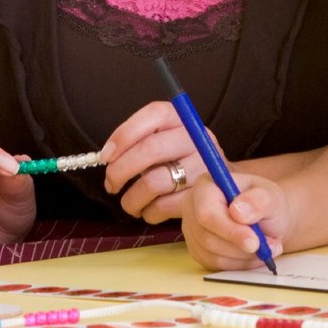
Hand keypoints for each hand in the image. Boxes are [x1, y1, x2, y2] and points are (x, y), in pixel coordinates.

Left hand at [100, 100, 211, 223]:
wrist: (222, 184)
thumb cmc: (180, 161)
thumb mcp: (165, 140)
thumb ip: (139, 140)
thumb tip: (107, 156)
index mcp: (183, 119)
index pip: (154, 114)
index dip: (124, 134)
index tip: (105, 156)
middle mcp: (196, 138)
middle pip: (150, 149)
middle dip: (120, 171)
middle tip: (111, 184)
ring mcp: (203, 167)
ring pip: (152, 183)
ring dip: (131, 199)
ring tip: (129, 203)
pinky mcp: (202, 196)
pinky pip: (163, 207)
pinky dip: (149, 212)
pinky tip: (150, 209)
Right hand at [180, 172, 288, 270]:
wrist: (266, 219)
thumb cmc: (265, 203)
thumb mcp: (270, 196)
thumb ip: (258, 201)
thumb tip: (238, 211)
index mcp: (206, 187)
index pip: (206, 212)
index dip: (229, 230)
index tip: (254, 242)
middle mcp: (193, 208)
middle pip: (207, 237)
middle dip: (239, 246)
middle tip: (267, 247)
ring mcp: (193, 231)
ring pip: (212, 254)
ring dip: (243, 256)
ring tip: (266, 247)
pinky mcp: (198, 251)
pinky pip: (215, 265)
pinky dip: (239, 264)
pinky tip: (254, 254)